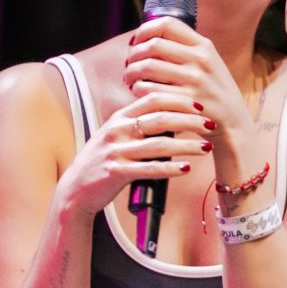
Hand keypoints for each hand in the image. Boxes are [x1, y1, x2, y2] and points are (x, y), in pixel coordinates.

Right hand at [59, 82, 208, 218]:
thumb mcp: (115, 136)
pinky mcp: (117, 173)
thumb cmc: (102, 161)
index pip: (153, 99)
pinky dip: (171, 169)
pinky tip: (186, 168)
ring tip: (206, 147)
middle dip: (190, 121)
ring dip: (187, 146)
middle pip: (160, 119)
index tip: (199, 106)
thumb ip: (137, 124)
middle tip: (210, 125)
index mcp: (119, 118)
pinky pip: (150, 169)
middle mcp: (117, 131)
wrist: (76, 188)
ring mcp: (116, 152)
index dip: (179, 100)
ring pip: (159, 145)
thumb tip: (171, 116)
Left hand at [122, 15, 251, 143]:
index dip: (145, 30)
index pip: (167, 24)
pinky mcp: (187, 101)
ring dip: (131, 72)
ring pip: (148, 66)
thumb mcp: (208, 64)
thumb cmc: (213, 92)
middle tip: (128, 64)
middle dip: (134, 54)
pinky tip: (138, 93)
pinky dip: (138, 89)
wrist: (234, 123)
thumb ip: (184, 49)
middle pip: (153, 45)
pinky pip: (150, 90)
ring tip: (129, 79)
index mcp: (204, 45)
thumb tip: (147, 38)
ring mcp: (195, 80)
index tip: (136, 42)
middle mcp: (201, 59)